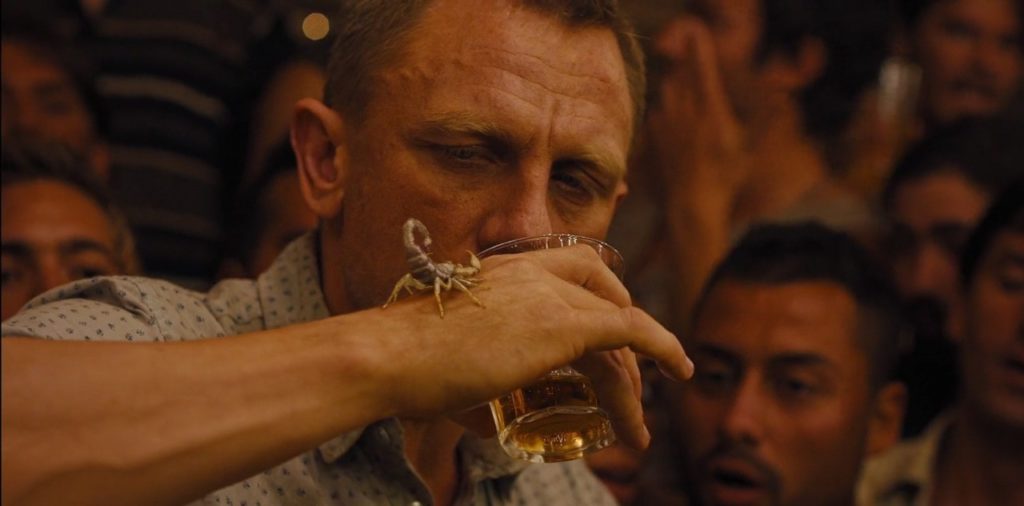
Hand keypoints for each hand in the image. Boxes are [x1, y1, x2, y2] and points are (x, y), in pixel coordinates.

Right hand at [359, 244, 693, 449]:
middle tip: (630, 387)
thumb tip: (486, 424)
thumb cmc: (400, 363)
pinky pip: (631, 330)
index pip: (572, 267)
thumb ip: (475, 378)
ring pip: (615, 327)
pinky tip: (680, 370)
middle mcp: (529, 271)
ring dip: (632, 378)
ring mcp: (546, 294)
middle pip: (602, 295)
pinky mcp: (560, 325)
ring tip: (636, 427)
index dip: (601, 296)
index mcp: (502, 270)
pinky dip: (662, 348)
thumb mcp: (446, 357)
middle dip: (624, 340)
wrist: (387, 355)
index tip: (610, 334)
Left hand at [647, 16, 748, 214]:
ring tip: (692, 102)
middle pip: (681, 75)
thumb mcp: (751, 145)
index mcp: (710, 110)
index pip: (703, 68)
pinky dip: (669, 110)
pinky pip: (660, 110)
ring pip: (668, 90)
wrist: (693, 202)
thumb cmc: (728, 175)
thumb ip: (766, 118)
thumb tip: (783, 99)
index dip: (700, 47)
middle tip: (698, 73)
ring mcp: (666, 122)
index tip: (698, 30)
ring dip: (678, 87)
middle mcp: (685, 112)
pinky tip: (680, 124)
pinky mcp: (654, 135)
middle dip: (689, 68)